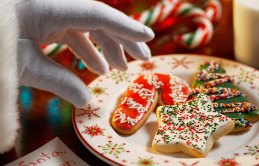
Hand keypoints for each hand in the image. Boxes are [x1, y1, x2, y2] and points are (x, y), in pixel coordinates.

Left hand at [15, 0, 153, 106]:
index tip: (148, 38)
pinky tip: (95, 65)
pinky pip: (72, 30)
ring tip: (119, 67)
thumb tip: (88, 101)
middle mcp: (52, 2)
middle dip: (121, 39)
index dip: (125, 28)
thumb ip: (59, 82)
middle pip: (97, 18)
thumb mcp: (23, 67)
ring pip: (86, 25)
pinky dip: (85, 47)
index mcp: (47, 5)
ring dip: (104, 45)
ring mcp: (48, 9)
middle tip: (142, 59)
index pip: (97, 14)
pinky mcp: (43, 17)